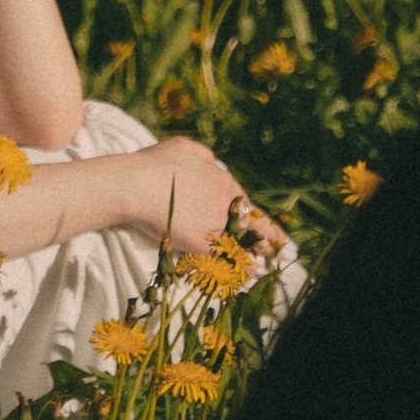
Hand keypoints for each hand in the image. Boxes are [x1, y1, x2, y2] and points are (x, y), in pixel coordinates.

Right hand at [134, 136, 289, 260]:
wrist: (136, 185)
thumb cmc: (156, 163)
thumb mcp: (185, 147)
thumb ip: (204, 156)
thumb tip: (213, 163)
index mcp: (222, 181)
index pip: (246, 203)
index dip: (259, 217)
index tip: (272, 229)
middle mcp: (225, 202)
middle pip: (252, 223)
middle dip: (269, 236)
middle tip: (282, 249)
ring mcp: (215, 223)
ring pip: (244, 240)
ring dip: (259, 251)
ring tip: (272, 262)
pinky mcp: (203, 242)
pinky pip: (228, 257)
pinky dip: (242, 265)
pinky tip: (252, 272)